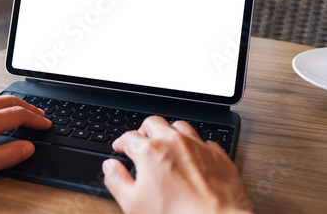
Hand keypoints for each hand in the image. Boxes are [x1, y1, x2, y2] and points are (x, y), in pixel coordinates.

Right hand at [102, 116, 250, 213]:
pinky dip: (194, 145)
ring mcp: (197, 146)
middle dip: (143, 130)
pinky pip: (204, 141)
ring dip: (169, 132)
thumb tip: (110, 167)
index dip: (121, 142)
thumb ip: (117, 181)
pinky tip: (193, 156)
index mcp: (150, 151)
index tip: (120, 147)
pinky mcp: (217, 155)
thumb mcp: (133, 203)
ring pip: (179, 126)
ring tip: (166, 144)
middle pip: (153, 123)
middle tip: (140, 141)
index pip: (129, 137)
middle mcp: (173, 142)